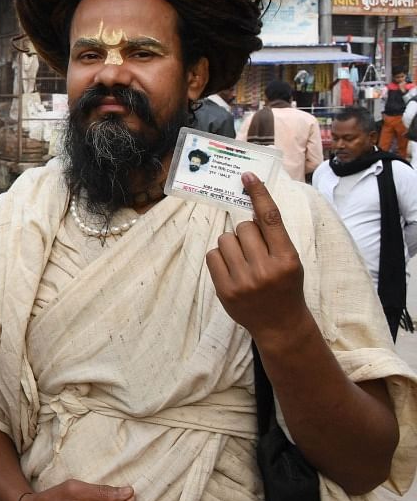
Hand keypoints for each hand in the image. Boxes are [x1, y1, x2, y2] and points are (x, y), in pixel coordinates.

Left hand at [206, 173, 310, 337]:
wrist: (280, 324)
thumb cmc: (285, 286)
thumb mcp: (289, 260)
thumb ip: (273, 237)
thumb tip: (252, 207)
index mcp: (287, 259)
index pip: (271, 219)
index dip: (259, 194)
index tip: (248, 176)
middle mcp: (265, 269)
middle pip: (244, 228)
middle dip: (246, 233)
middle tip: (254, 250)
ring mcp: (243, 281)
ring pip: (225, 239)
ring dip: (231, 245)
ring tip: (243, 261)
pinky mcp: (225, 290)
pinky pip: (212, 256)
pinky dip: (219, 258)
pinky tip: (231, 269)